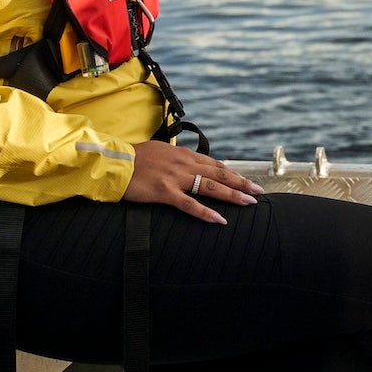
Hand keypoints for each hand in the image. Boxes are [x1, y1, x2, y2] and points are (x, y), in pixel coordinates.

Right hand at [123, 139, 263, 223]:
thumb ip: (176, 159)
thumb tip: (188, 165)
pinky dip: (206, 212)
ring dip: (232, 195)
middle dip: (241, 183)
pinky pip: (189, 204)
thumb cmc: (134, 158)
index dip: (233, 174)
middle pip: (219, 174)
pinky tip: (219, 219)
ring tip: (249, 203)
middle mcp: (184, 163)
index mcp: (183, 154)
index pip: (215, 164)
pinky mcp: (164, 191)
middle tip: (259, 192)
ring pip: (210, 186)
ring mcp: (175, 177)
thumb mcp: (160, 152)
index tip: (247, 181)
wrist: (113, 161)